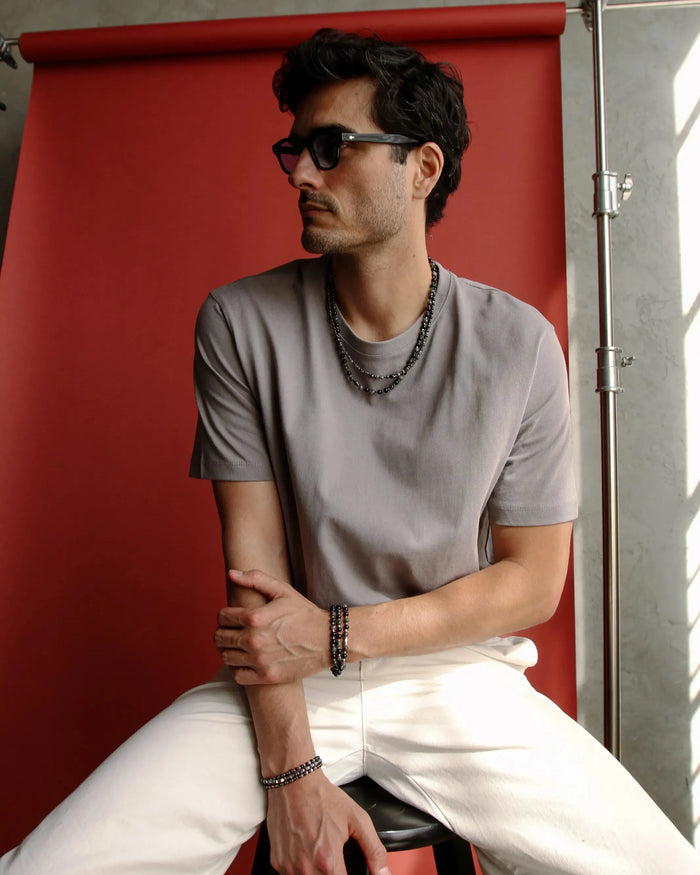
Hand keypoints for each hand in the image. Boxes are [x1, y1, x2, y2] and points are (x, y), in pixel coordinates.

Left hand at [214, 569, 329, 683]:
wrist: (328, 640)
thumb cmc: (304, 613)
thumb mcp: (282, 591)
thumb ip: (255, 579)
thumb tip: (231, 573)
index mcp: (256, 617)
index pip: (222, 617)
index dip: (224, 615)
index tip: (231, 617)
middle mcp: (254, 639)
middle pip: (220, 637)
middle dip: (223, 632)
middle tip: (231, 631)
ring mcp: (260, 660)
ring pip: (226, 656)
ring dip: (227, 649)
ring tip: (237, 645)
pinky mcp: (267, 676)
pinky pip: (237, 675)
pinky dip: (236, 668)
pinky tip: (244, 661)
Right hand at [266, 771, 390, 874]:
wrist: (294, 782)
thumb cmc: (322, 798)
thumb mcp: (357, 819)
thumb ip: (374, 850)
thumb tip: (384, 873)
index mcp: (328, 860)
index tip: (347, 869)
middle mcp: (306, 868)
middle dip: (334, 874)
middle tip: (335, 860)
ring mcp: (289, 866)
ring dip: (318, 874)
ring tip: (321, 855)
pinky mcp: (277, 862)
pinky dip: (302, 870)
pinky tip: (307, 853)